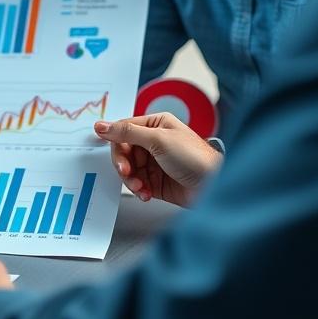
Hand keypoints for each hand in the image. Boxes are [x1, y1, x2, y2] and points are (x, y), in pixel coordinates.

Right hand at [94, 113, 221, 206]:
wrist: (215, 186)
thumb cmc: (195, 158)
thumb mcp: (158, 139)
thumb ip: (127, 132)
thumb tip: (102, 125)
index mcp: (156, 125)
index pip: (125, 130)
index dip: (116, 142)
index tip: (111, 152)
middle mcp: (154, 142)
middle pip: (124, 152)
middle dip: (124, 164)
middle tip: (127, 172)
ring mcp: (155, 162)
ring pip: (128, 170)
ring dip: (131, 180)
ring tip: (140, 187)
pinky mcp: (156, 181)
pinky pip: (137, 184)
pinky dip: (138, 189)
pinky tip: (145, 193)